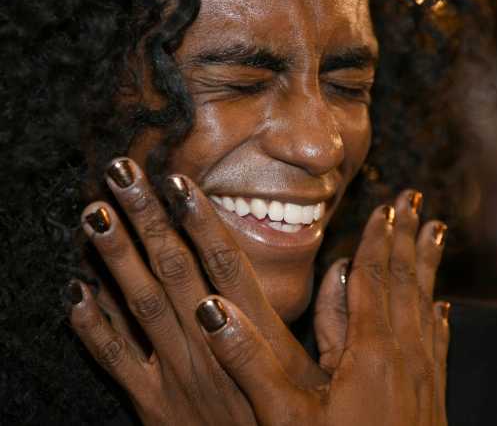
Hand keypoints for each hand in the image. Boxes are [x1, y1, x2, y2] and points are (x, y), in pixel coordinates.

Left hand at [67, 158, 328, 424]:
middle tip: (122, 173)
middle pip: (174, 269)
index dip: (201, 221)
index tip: (179, 183)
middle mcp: (208, 345)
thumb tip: (345, 268)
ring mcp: (175, 374)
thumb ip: (336, 319)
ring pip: (139, 305)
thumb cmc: (297, 424)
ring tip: (93, 212)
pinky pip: (116, 361)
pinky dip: (93, 327)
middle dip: (147, 217)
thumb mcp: (324, 376)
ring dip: (114, 256)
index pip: (224, 264)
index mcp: (252, 334)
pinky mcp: (152, 404)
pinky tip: (74, 292)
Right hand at [196, 191, 449, 425]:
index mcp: (371, 352)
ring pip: (424, 303)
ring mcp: (422, 375)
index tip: (386, 206)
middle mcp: (403, 354)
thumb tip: (212, 309)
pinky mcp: (429, 395)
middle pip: (405, 281)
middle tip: (416, 202)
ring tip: (435, 234)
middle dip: (408, 238)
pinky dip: (434, 312)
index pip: (374, 279)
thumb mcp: (282, 415)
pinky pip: (434, 338)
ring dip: (425, 266)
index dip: (378, 240)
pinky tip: (439, 307)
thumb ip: (249, 359)